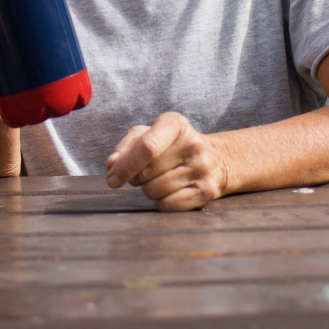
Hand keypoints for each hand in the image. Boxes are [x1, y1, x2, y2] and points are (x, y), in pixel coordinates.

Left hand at [105, 112, 231, 210]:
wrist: (216, 160)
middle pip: (146, 172)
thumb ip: (126, 147)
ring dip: (148, 190)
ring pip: (154, 190)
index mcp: (175, 123)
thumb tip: (112, 164)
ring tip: (159, 180)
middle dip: (135, 178)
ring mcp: (202, 168)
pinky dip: (160, 202)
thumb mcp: (148, 135)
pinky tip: (169, 191)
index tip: (111, 179)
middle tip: (143, 174)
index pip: (147, 147)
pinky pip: (168, 205)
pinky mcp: (207, 190)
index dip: (125, 165)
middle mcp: (192, 144)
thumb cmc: (172, 147)